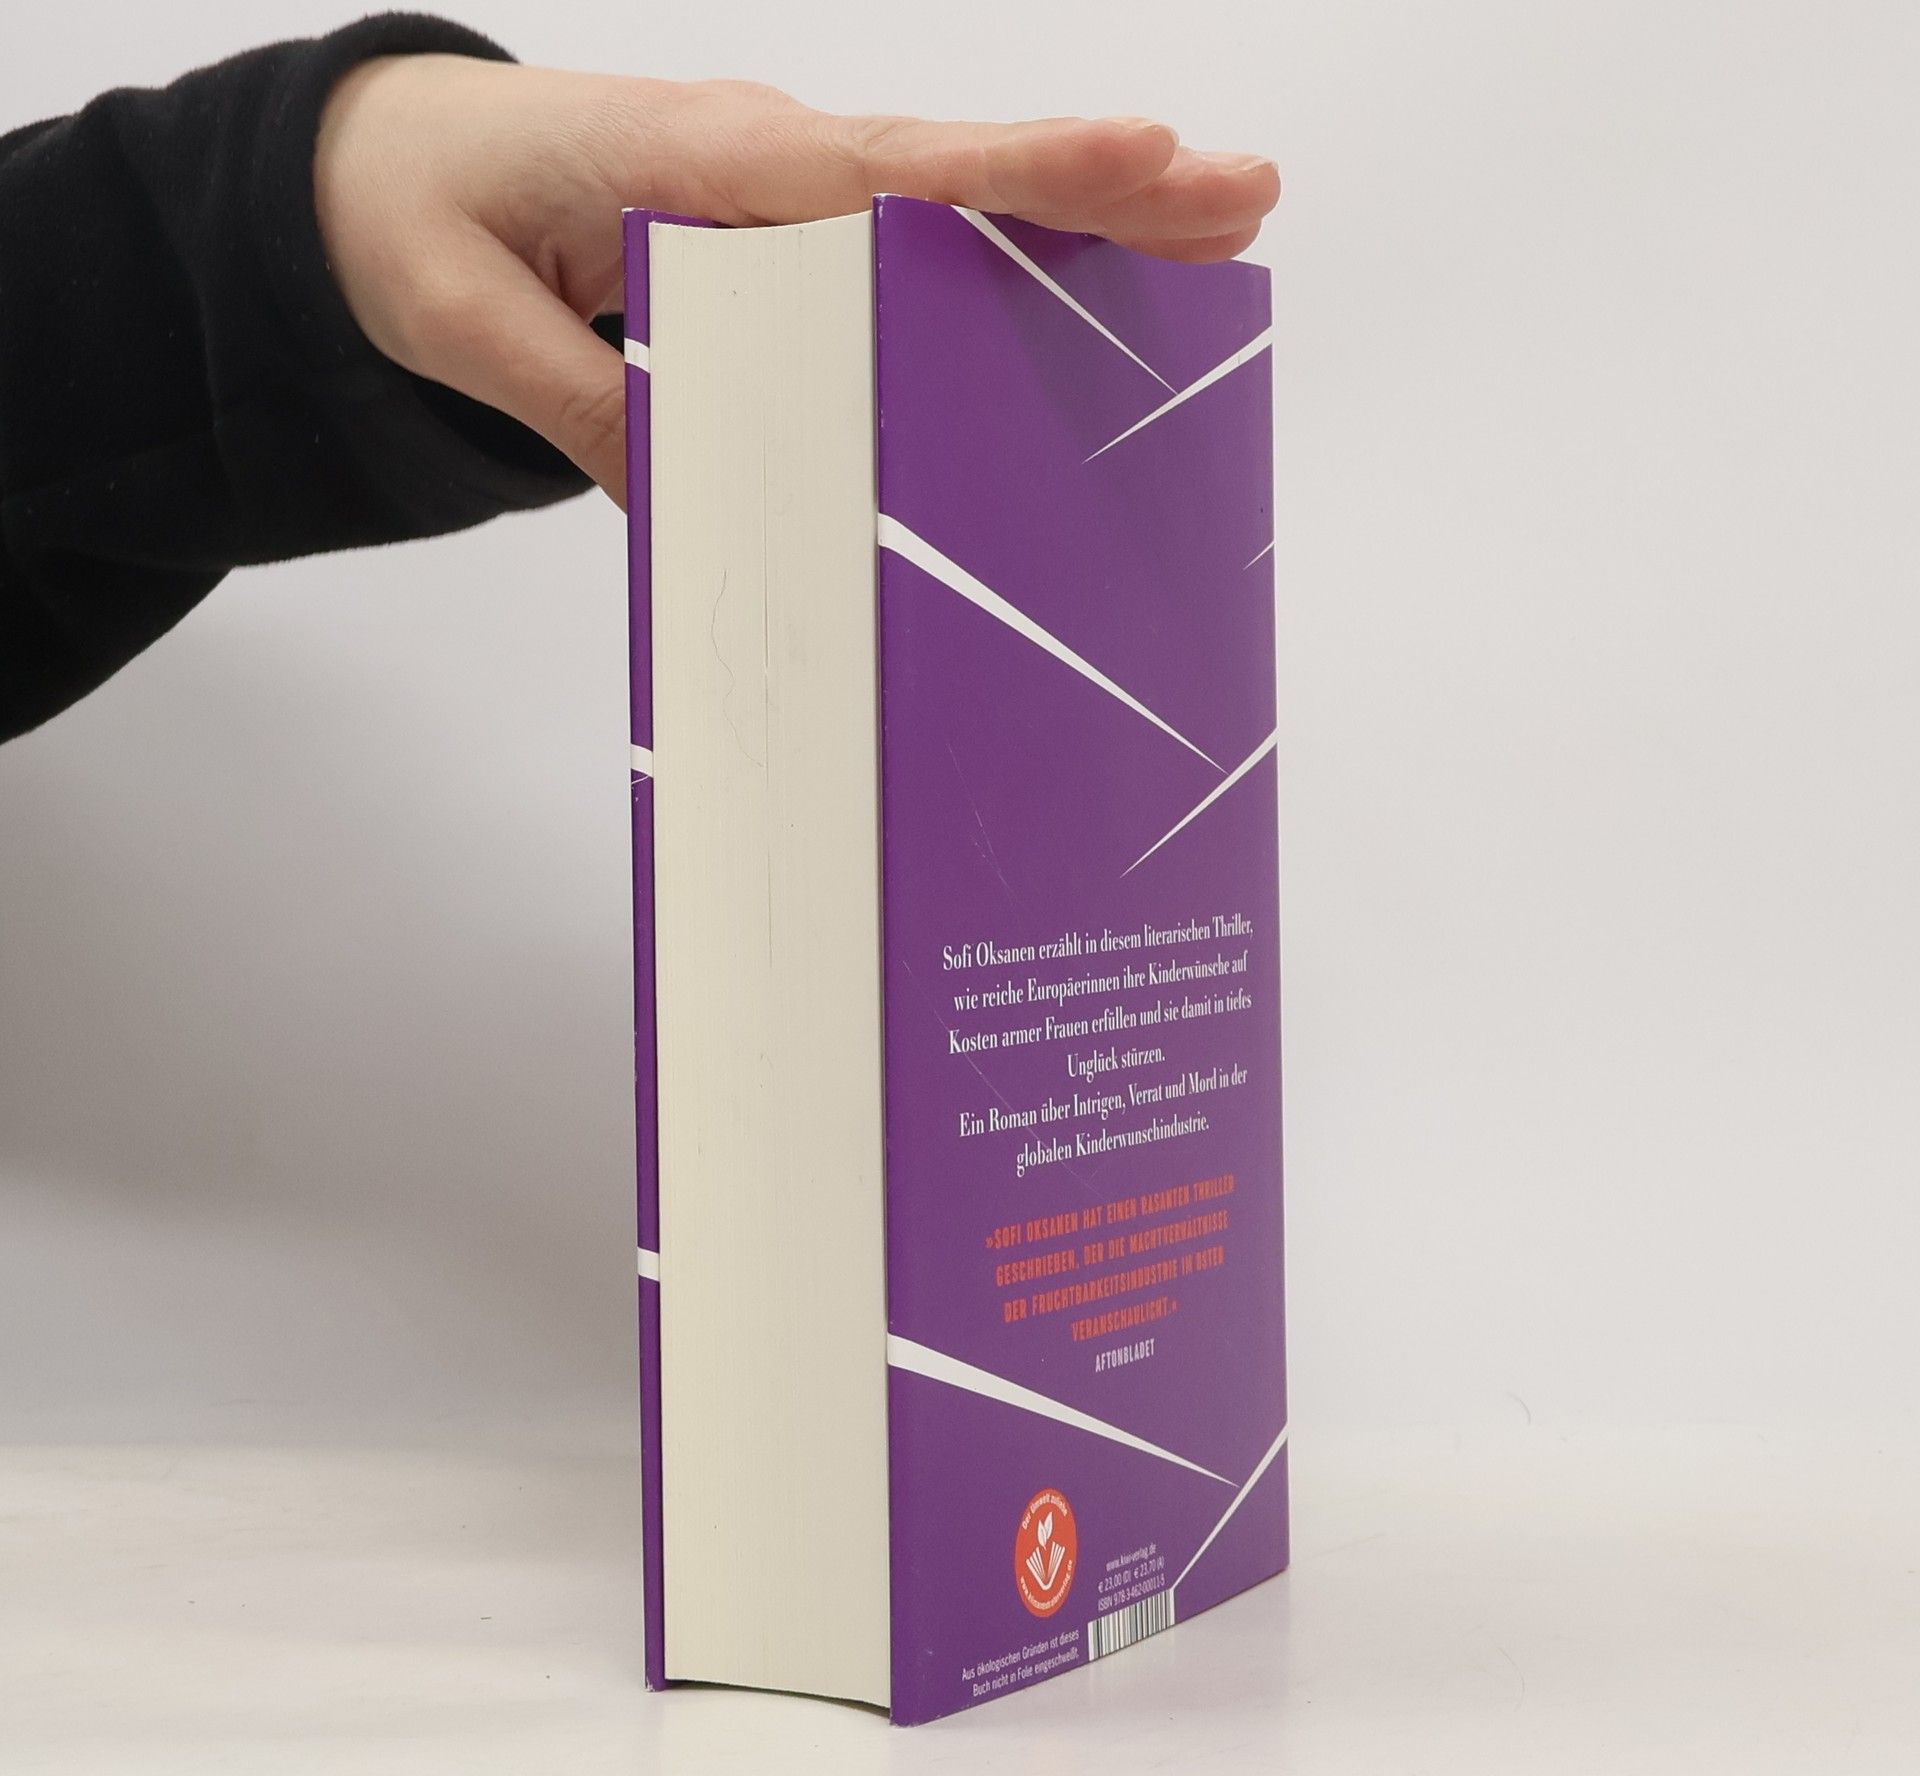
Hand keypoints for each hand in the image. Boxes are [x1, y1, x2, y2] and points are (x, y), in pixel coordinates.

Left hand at [314, 60, 1279, 501]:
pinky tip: (1088, 287)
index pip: (884, 172)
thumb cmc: (416, 218)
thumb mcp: (469, 322)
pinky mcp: (783, 234)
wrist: (373, 170)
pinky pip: (913, 244)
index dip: (1017, 171)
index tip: (1139, 155)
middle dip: (1105, 183)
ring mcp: (785, 193)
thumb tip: (707, 494)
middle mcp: (767, 161)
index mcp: (702, 159)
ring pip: (958, 205)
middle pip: (960, 175)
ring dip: (1088, 218)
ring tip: (1219, 232)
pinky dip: (1011, 256)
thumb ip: (586, 401)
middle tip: (1244, 195)